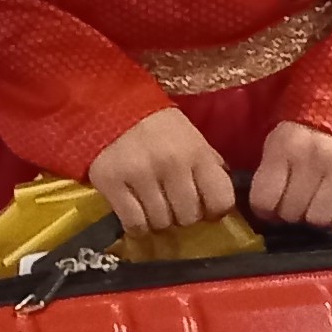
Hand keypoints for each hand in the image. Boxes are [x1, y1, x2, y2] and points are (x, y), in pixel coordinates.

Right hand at [89, 108, 235, 236]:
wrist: (110, 105)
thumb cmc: (157, 125)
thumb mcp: (192, 137)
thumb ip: (208, 166)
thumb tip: (221, 202)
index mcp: (196, 151)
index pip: (221, 200)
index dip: (214, 210)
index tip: (203, 208)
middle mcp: (171, 164)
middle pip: (189, 217)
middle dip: (182, 215)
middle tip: (172, 204)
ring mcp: (140, 174)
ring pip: (161, 223)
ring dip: (158, 220)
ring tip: (151, 205)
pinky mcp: (111, 183)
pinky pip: (134, 224)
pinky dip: (137, 225)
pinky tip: (135, 213)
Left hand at [247, 122, 331, 237]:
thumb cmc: (309, 124)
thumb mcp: (280, 137)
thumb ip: (271, 169)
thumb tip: (265, 206)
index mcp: (287, 146)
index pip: (264, 199)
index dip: (264, 208)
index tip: (269, 206)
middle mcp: (315, 160)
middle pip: (292, 212)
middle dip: (289, 212)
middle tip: (295, 202)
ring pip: (319, 220)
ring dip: (315, 218)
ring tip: (317, 204)